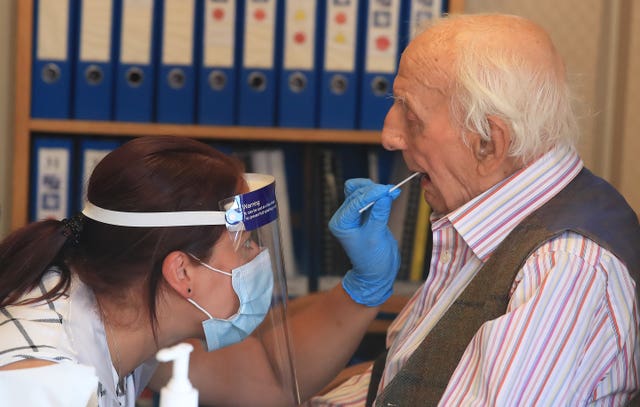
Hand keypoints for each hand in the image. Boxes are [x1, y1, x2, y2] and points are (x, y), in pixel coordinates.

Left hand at [329, 178, 400, 305]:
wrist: (377, 273)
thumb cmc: (372, 260)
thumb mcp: (375, 237)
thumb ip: (379, 215)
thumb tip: (385, 195)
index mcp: (341, 223)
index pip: (354, 201)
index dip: (371, 194)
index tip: (388, 190)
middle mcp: (344, 217)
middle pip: (356, 193)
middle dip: (374, 191)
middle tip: (393, 191)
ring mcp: (353, 215)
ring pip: (362, 192)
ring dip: (376, 191)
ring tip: (392, 193)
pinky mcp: (364, 214)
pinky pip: (369, 198)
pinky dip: (379, 195)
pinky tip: (390, 196)